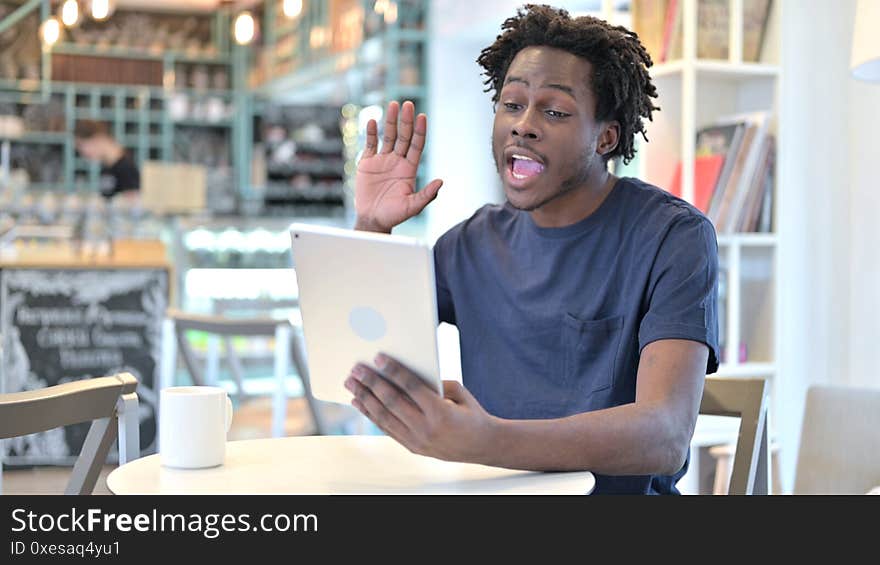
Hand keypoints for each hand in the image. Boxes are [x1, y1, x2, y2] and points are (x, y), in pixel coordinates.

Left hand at [344, 353, 496, 463]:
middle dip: (371, 384)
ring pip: (384, 417)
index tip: (377, 358)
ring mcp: (417, 441)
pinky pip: (387, 428)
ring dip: (365, 399)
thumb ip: (433, 384)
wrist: (482, 446)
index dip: (393, 371)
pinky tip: (360, 403)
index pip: (410, 387)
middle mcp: (426, 429)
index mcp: (440, 413)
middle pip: (392, 402)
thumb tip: (404, 374)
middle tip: (355, 370)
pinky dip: (371, 415)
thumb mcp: (458, 392)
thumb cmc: (471, 413)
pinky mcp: (412, 448)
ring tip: (351, 384)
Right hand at [355, 101, 442, 232]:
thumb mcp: (413, 206)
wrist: (372, 220)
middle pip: (403, 136)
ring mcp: (382, 161)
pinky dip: (370, 133)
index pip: (416, 145)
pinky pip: (370, 144)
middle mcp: (397, 161)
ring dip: (390, 121)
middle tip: (407, 104)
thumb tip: (441, 181)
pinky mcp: (367, 163)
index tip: (422, 116)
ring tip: (392, 105)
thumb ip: (426, 195)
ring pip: (387, 136)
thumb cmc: (394, 215)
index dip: (420, 131)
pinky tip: (371, 121)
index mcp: (409, 169)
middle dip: (406, 121)